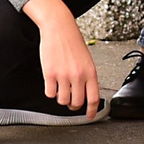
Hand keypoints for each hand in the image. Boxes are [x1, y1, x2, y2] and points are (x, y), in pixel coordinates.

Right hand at [23, 0, 101, 117]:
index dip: (92, 111)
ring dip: (61, 98)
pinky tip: (52, 84)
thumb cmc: (73, 41)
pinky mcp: (49, 74)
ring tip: (61, 89)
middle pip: (77, 103)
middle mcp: (78, 75)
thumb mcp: (87, 59)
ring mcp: (63, 75)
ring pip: (62, 100)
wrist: (59, 27)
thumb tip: (86, 94)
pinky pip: (50, 94)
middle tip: (71, 102)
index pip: (94, 98)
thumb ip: (87, 76)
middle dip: (74, 105)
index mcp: (91, 71)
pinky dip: (50, 92)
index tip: (90, 116)